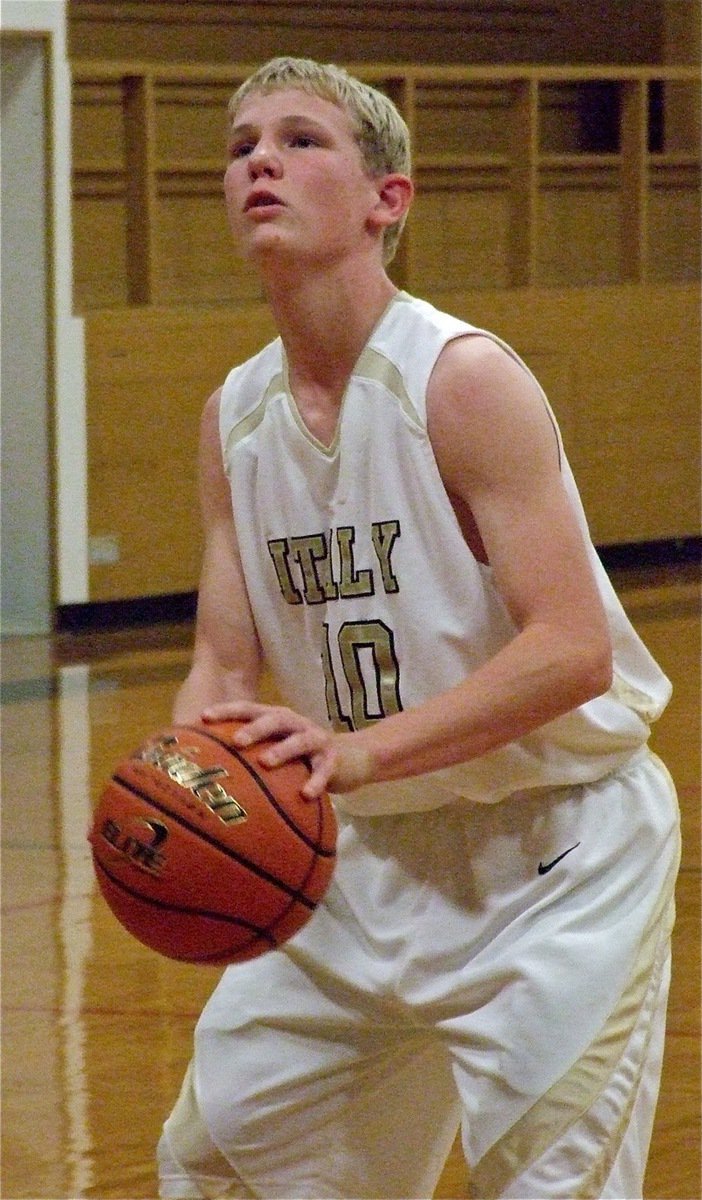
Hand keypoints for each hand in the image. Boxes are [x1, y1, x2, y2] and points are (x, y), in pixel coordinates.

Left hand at [201, 700, 372, 798]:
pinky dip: (316, 781)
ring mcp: (316, 739)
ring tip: (266, 763)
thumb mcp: (277, 748)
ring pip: (299, 741)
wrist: (351, 758)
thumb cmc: (301, 757)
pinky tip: (305, 795)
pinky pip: (325, 770)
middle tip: (236, 741)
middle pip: (274, 720)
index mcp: (277, 718)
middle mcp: (295, 724)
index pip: (249, 709)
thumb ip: (251, 752)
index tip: (203, 717)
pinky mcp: (334, 759)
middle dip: (254, 728)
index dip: (227, 710)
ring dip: (283, 750)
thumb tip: (208, 766)